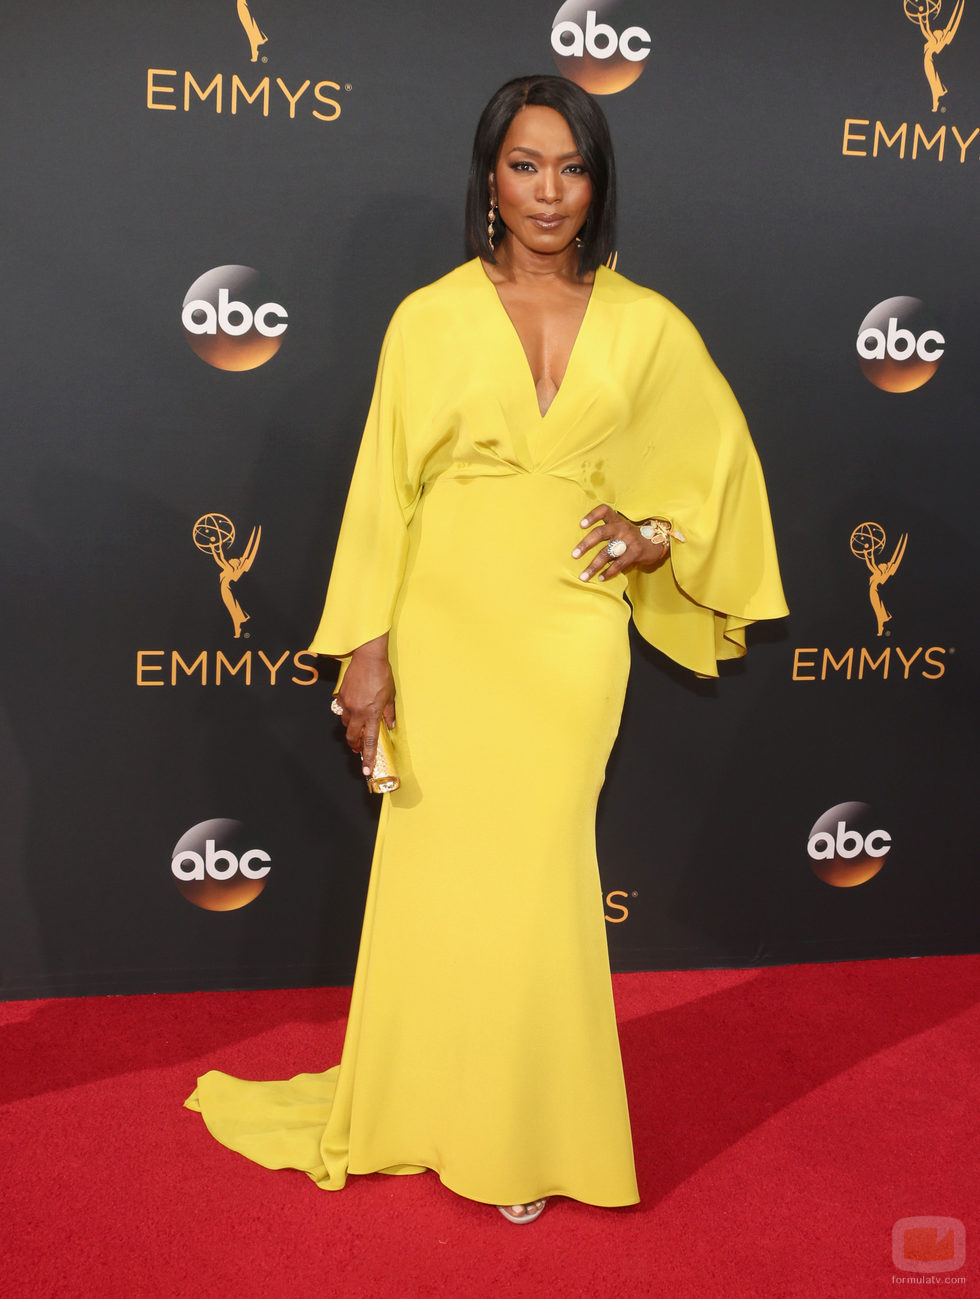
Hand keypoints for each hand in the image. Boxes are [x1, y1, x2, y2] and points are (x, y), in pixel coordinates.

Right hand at [332, 634, 395, 775]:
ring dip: (351, 728)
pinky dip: (347, 712)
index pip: (370, 741)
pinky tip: (352, 708)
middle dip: (355, 745)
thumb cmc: (382, 675)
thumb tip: (389, 725)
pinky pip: (342, 709)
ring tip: (357, 727)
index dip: (368, 757)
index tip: (366, 769)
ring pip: (346, 724)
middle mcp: (358, 712)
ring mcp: (347, 704)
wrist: (368, 658)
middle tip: (358, 749)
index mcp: (372, 714)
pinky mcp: (341, 696)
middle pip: (353, 737)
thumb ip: (388, 713)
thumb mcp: (390, 696)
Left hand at [572, 504, 667, 582]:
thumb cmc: (631, 537)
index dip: (592, 516)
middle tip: (574, 555)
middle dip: (585, 544)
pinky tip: (601, 577)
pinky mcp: (635, 552)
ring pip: (607, 553)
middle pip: (600, 533)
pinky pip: (619, 564)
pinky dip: (608, 572)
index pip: (604, 511)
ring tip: (583, 576)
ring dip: (593, 566)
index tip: (581, 525)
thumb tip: (582, 545)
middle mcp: (621, 528)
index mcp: (616, 520)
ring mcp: (629, 540)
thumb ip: (606, 531)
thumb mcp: (620, 528)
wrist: (657, 542)